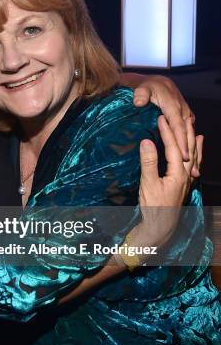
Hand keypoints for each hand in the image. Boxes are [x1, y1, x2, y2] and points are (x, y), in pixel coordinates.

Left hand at [132, 74, 194, 165]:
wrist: (156, 82)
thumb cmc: (147, 87)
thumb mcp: (142, 88)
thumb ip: (140, 94)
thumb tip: (138, 102)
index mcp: (172, 104)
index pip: (177, 125)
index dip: (180, 140)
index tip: (183, 155)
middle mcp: (182, 109)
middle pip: (186, 132)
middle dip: (188, 149)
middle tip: (189, 168)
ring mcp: (185, 113)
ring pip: (190, 133)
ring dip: (192, 150)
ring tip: (192, 169)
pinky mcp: (185, 117)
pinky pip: (188, 131)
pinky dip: (190, 145)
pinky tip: (190, 159)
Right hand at [133, 115, 202, 252]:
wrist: (161, 227)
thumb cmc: (153, 207)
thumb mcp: (148, 184)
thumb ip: (149, 162)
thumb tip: (147, 141)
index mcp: (178, 173)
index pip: (173, 148)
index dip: (167, 132)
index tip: (160, 118)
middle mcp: (186, 175)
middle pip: (188, 149)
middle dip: (182, 133)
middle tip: (178, 117)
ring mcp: (187, 181)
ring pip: (194, 157)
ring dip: (193, 143)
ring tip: (195, 131)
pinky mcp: (184, 186)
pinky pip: (193, 167)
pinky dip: (196, 158)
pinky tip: (196, 156)